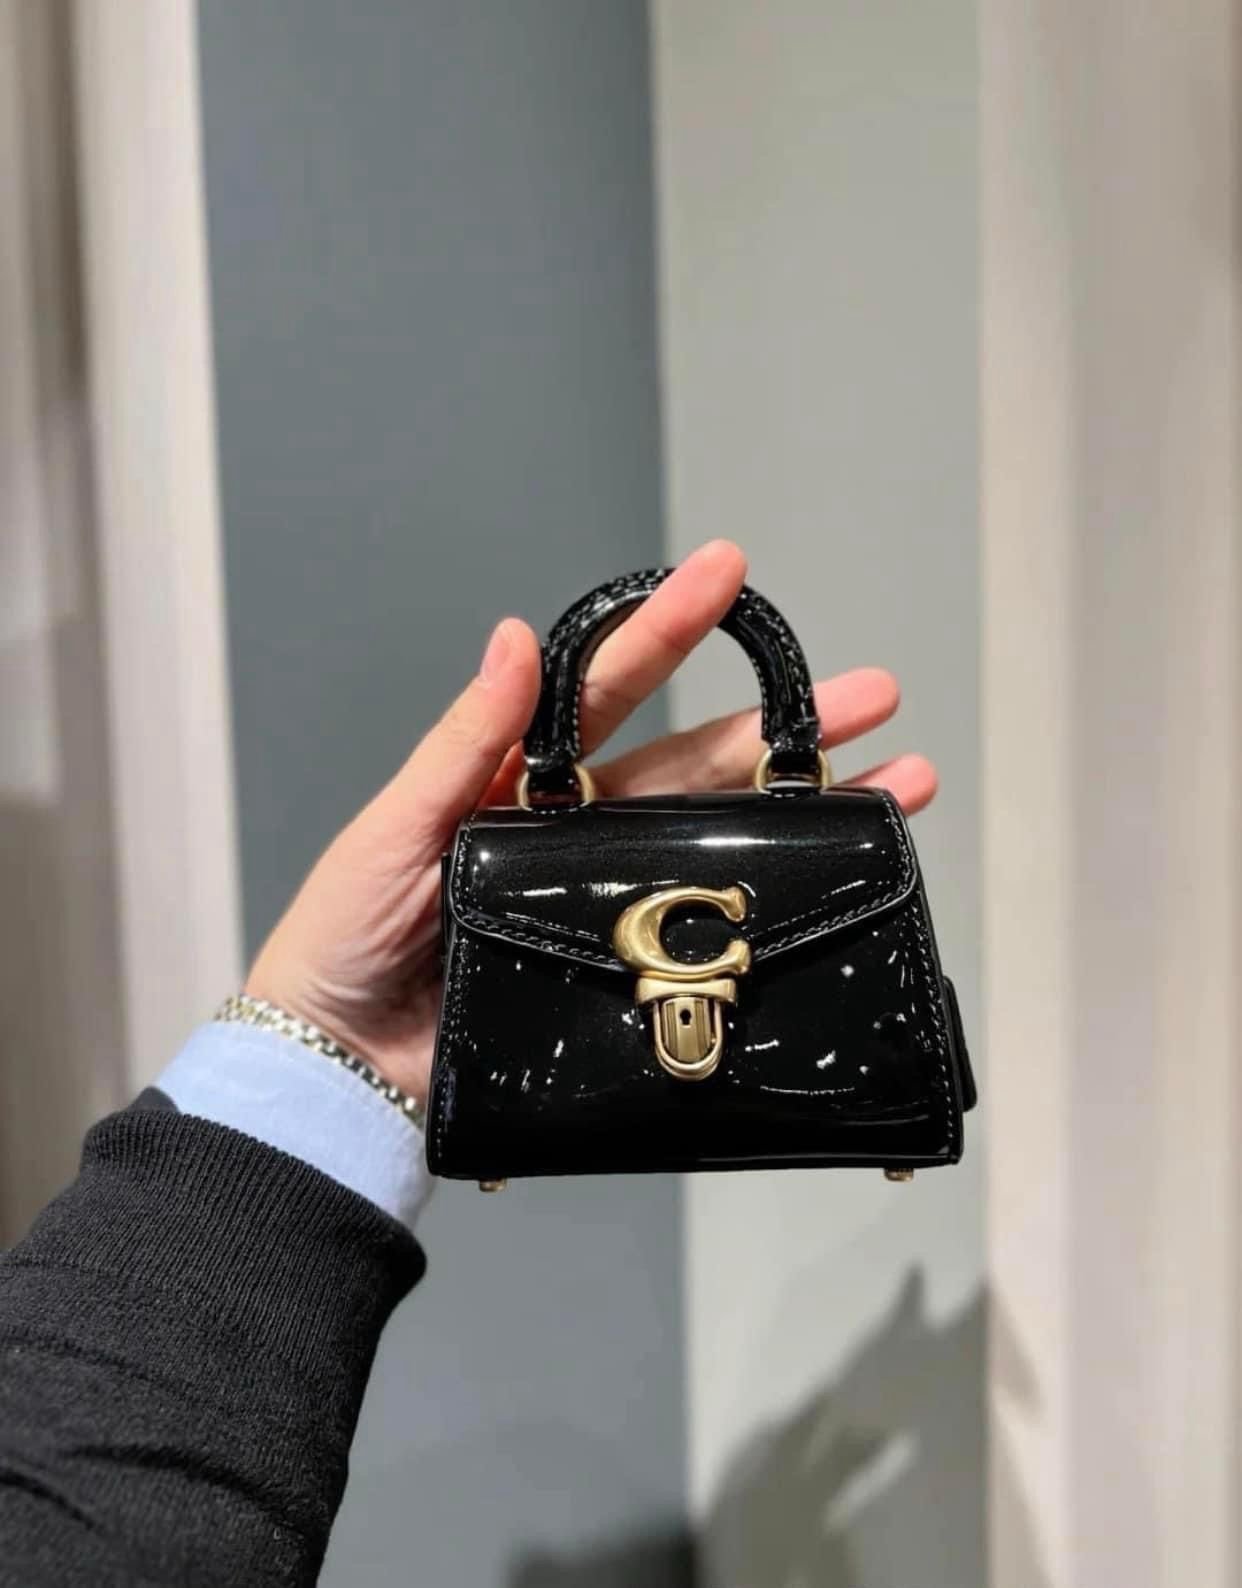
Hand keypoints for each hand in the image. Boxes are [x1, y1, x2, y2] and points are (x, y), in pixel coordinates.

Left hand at [245, 541, 935, 1104]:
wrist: (339, 1067)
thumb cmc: (344, 937)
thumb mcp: (395, 829)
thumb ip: (463, 744)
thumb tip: (516, 638)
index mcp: (526, 782)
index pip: (608, 691)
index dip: (667, 631)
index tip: (726, 573)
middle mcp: (582, 832)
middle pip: (699, 765)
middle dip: (787, 727)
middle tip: (872, 696)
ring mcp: (610, 902)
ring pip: (724, 841)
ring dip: (811, 810)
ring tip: (900, 782)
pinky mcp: (625, 974)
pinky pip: (709, 933)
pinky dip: (776, 905)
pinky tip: (836, 885)